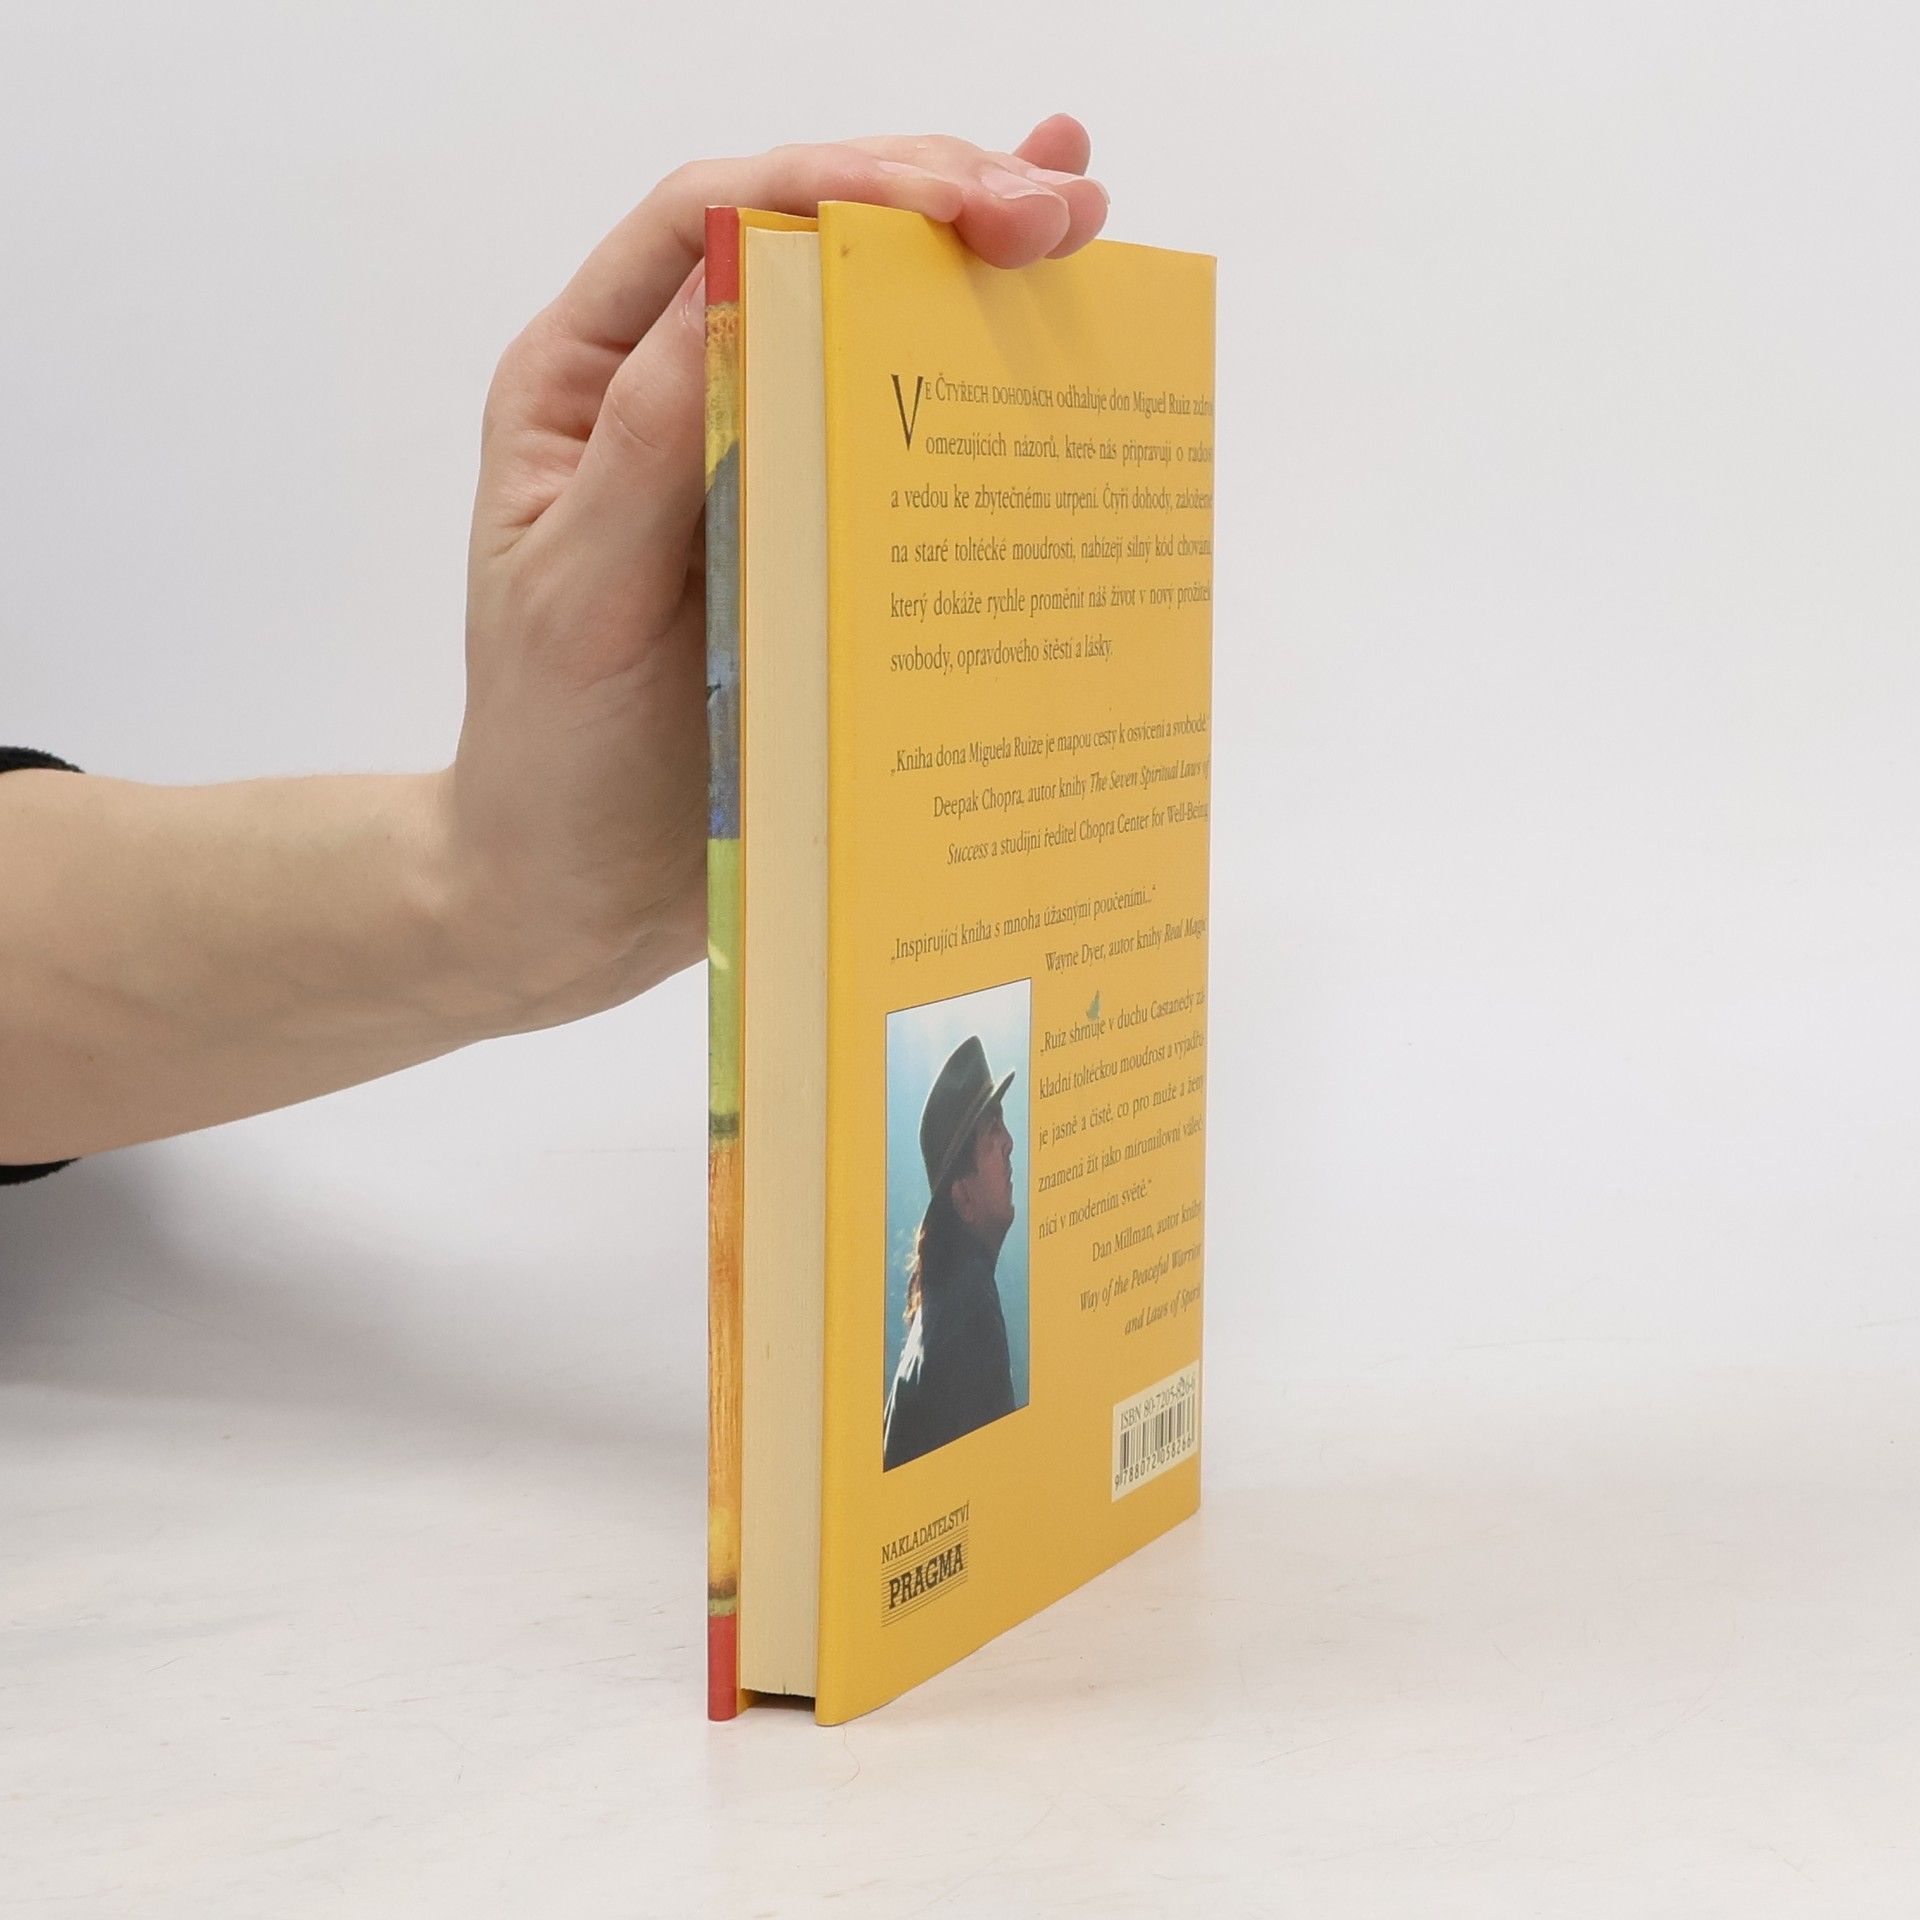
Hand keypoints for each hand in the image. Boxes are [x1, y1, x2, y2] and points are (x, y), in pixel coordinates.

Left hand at [438, 118, 1110, 1025]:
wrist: (572, 891)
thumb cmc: (550, 753)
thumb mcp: (574, 603)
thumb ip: (649, 459)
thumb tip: (750, 303)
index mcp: (585, 382)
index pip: (707, 222)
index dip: (836, 184)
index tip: (961, 195)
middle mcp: (671, 399)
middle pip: (804, 246)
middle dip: (934, 200)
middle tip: (1062, 202)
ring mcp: (753, 465)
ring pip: (865, 326)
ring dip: (974, 262)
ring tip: (1083, 212)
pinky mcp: (818, 541)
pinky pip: (901, 443)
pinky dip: (978, 384)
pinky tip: (1062, 323)